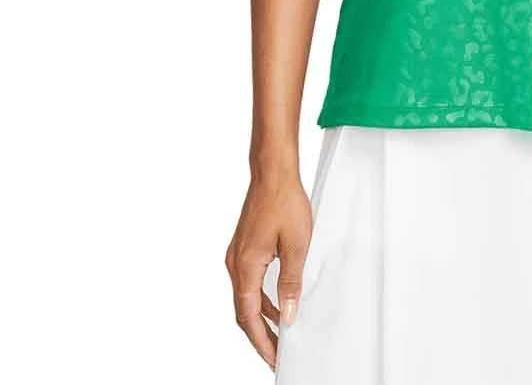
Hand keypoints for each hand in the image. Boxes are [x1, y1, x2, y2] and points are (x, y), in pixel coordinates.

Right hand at [225, 170, 312, 370]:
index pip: (249, 317)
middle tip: (277, 354)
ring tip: (281, 332)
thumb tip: (289, 316)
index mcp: (245, 267)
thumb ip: (290, 284)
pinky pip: (249, 281)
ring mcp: (237, 255)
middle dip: (261, 335)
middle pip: (244, 311)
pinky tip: (279, 302)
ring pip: (246, 296)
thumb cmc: (284, 202)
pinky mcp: (243, 246)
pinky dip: (262, 297)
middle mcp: (235, 264)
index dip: (262, 341)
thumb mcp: (296, 246)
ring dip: (262, 316)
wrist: (273, 172)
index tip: (274, 359)